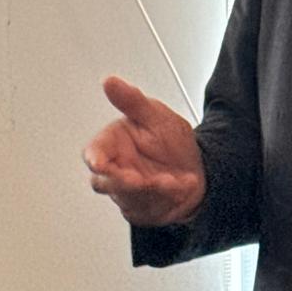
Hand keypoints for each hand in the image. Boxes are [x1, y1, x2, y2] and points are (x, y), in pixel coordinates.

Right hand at [84, 76, 205, 225]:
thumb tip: (110, 82)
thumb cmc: (171, 142)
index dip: (95, 159)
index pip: (94, 153)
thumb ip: (132, 101)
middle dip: (123, 182)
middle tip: (141, 179)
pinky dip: (167, 198)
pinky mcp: (141, 207)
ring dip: (151, 190)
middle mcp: (117, 169)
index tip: (100, 163)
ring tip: (172, 180)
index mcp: (113, 144)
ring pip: (128, 197)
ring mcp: (128, 191)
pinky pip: (148, 208)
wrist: (197, 169)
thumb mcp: (156, 116)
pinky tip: (182, 185)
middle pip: (105, 182)